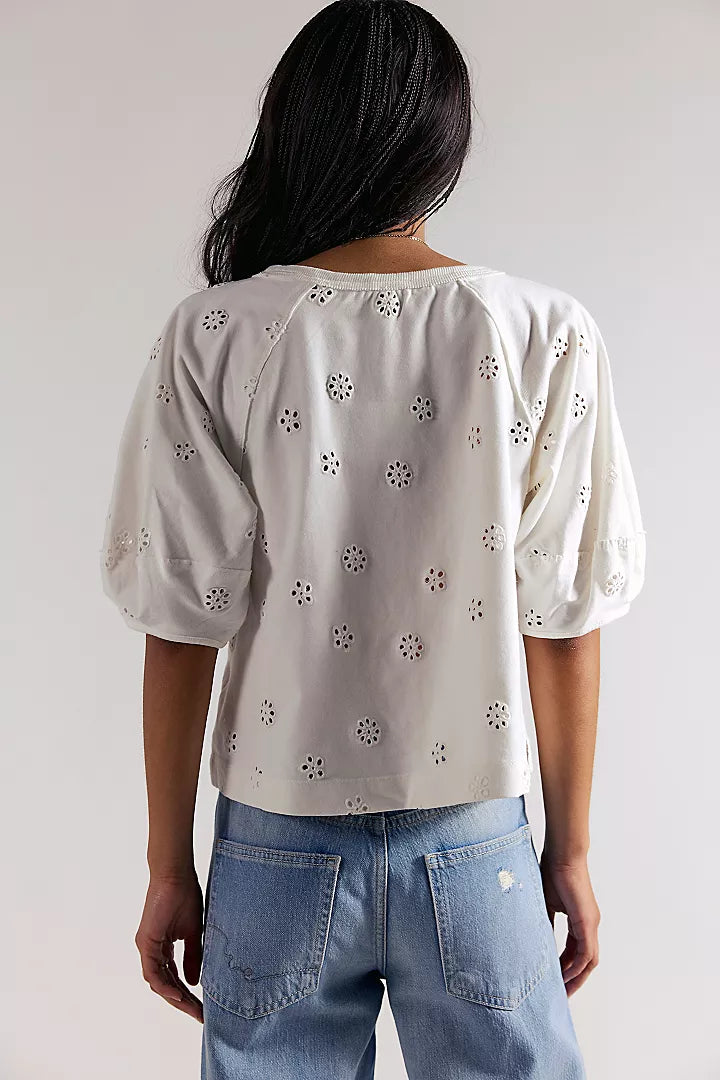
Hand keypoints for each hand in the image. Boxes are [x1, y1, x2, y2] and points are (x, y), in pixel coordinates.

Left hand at [135, 872, 204, 1021]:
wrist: (175, 875)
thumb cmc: (185, 896)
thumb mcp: (194, 932)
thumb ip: (193, 957)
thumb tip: (194, 982)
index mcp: (163, 948)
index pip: (175, 978)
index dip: (188, 995)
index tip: (203, 1008)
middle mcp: (152, 951)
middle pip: (166, 985)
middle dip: (184, 1002)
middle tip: (201, 1015)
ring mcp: (147, 947)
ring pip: (158, 982)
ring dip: (175, 997)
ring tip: (193, 1009)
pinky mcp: (145, 942)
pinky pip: (153, 972)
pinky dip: (164, 985)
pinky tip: (178, 994)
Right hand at [540, 852, 599, 995]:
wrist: (562, 854)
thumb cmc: (552, 871)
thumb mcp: (545, 903)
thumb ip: (545, 923)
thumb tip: (538, 942)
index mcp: (580, 920)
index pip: (576, 952)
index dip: (567, 968)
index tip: (555, 981)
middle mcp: (589, 925)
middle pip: (586, 962)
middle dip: (574, 980)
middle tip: (561, 995)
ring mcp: (591, 924)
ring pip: (589, 961)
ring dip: (577, 977)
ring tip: (563, 991)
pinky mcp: (588, 922)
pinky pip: (586, 953)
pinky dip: (576, 966)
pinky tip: (564, 975)